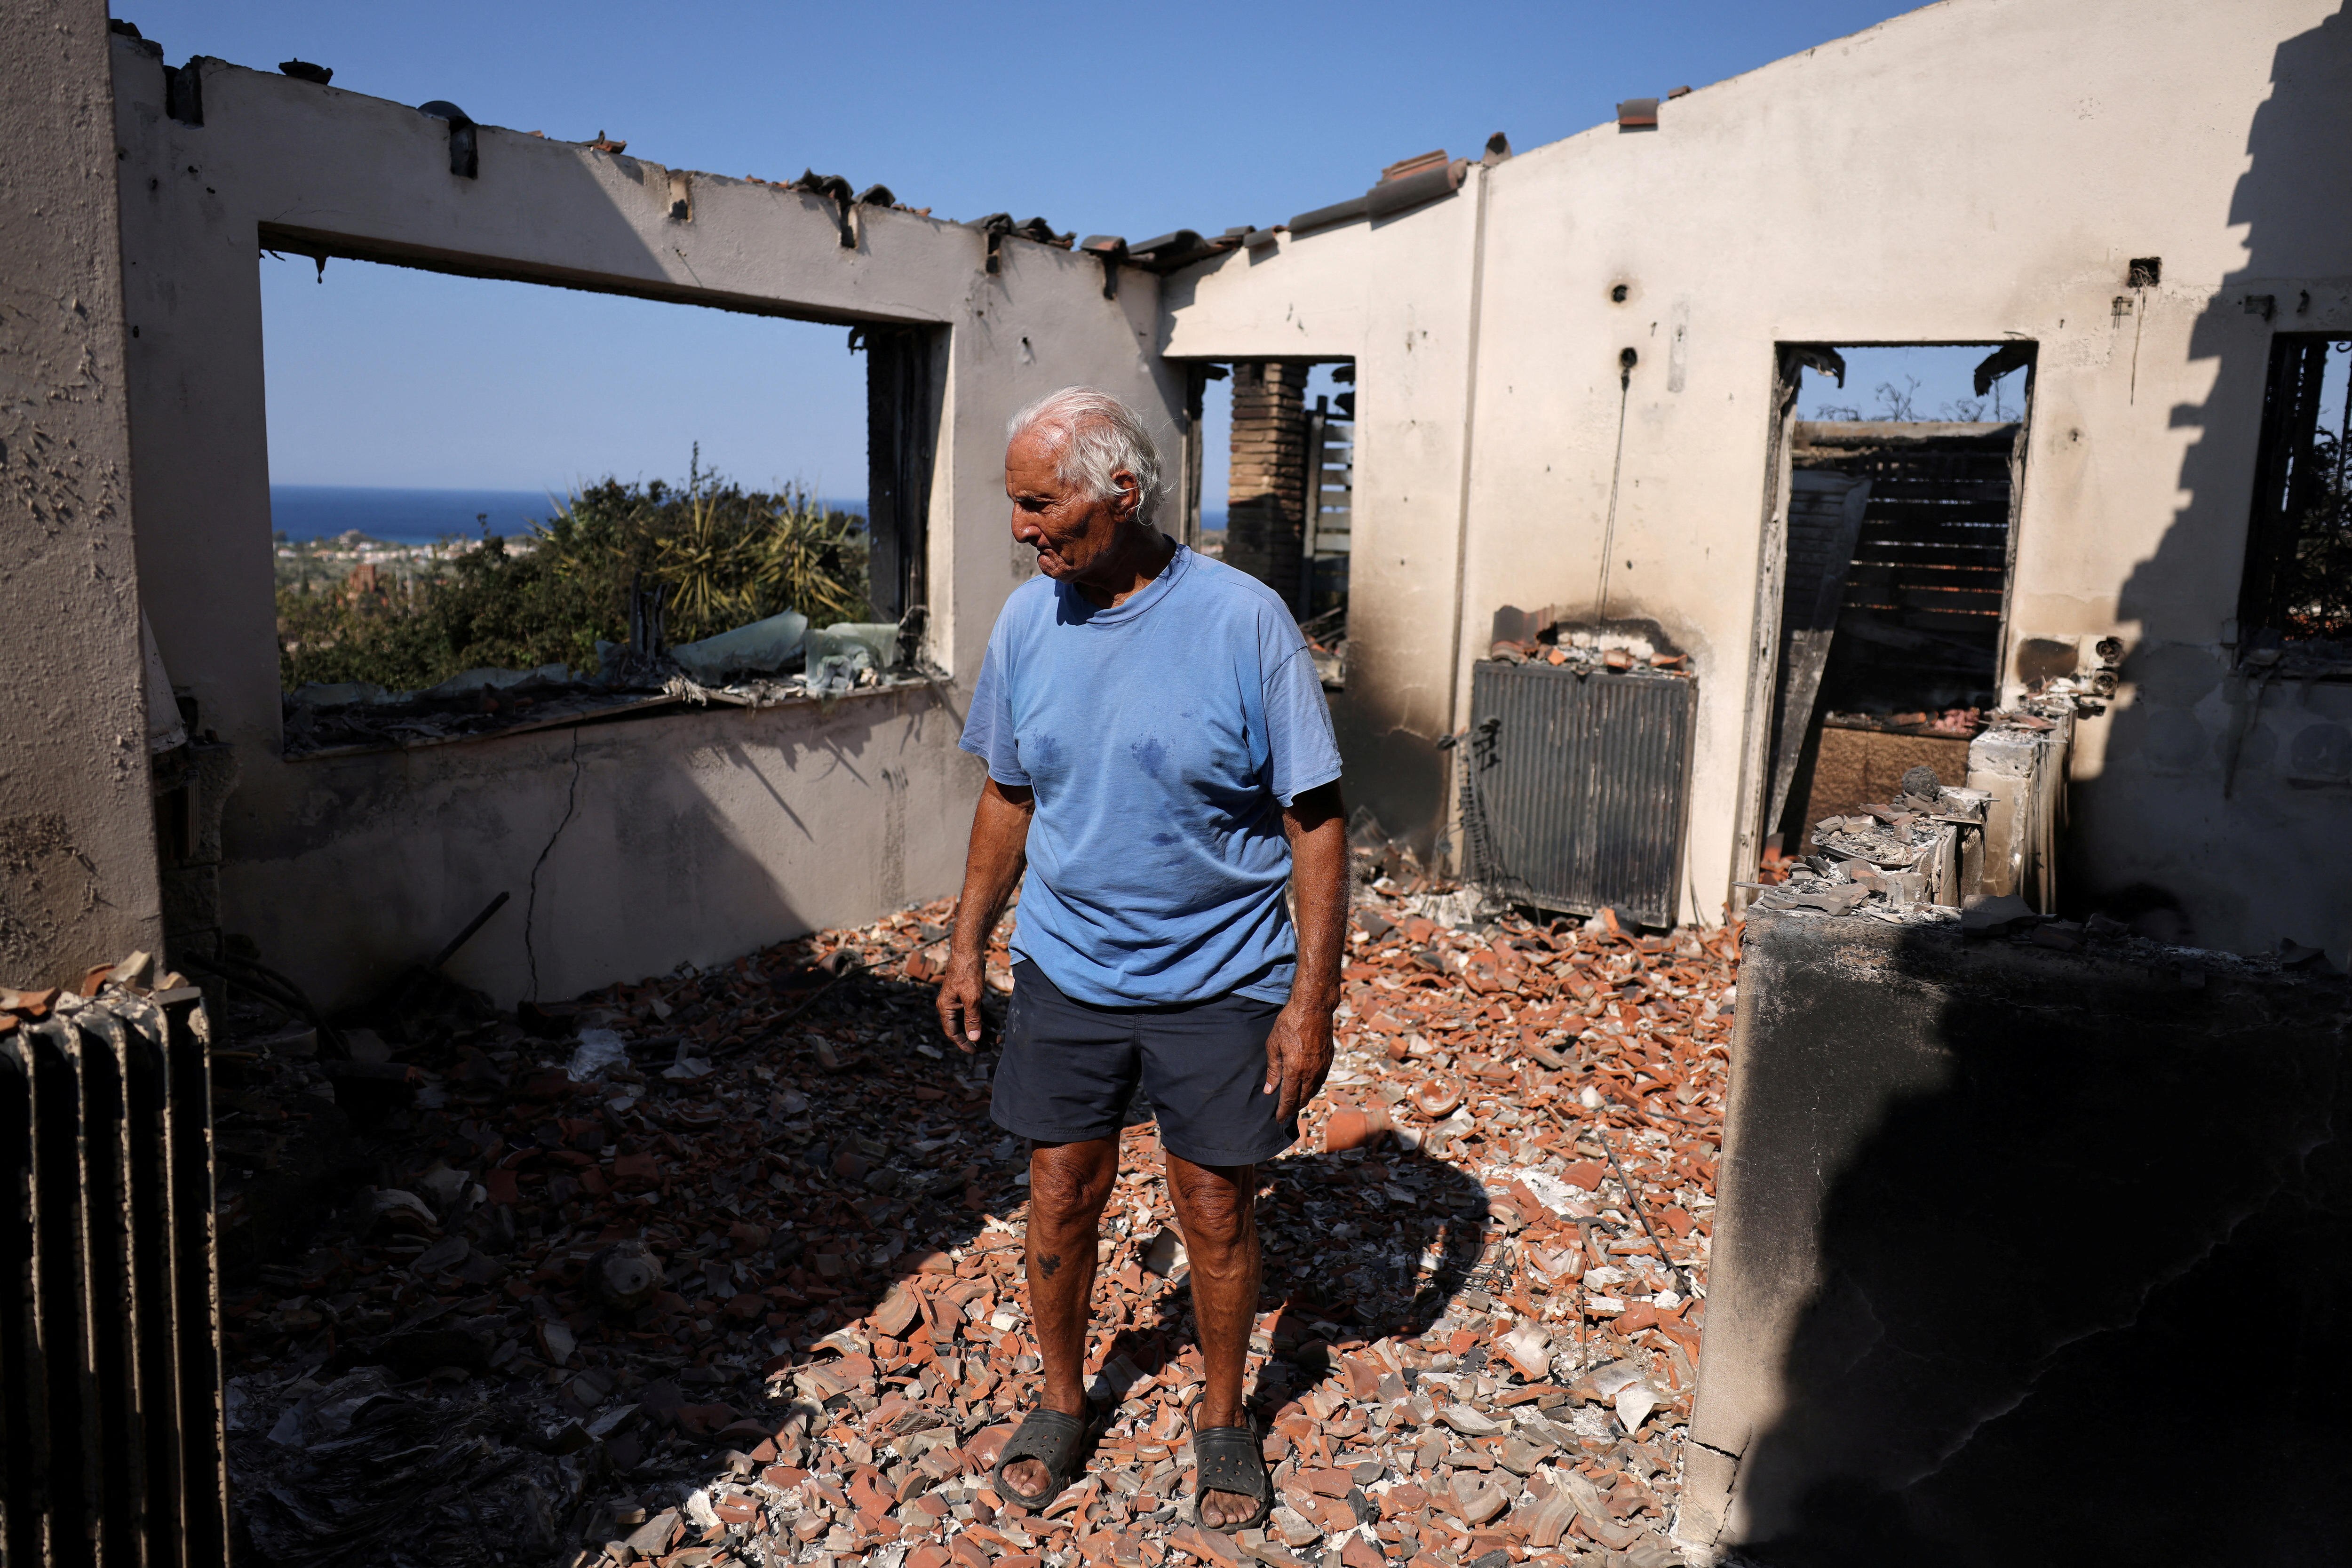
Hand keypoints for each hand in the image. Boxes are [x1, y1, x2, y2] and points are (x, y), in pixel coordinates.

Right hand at [936, 949, 986, 1052]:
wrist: (969, 951)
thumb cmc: (967, 974)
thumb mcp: (972, 999)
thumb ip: (973, 1019)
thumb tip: (974, 1038)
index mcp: (946, 1008)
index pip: (952, 1032)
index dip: (963, 1043)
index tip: (975, 1052)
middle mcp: (951, 1006)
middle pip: (963, 1028)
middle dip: (977, 1038)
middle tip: (990, 1048)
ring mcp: (960, 1001)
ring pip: (971, 1020)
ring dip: (983, 1029)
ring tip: (996, 1039)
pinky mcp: (969, 995)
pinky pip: (977, 1011)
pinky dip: (986, 1018)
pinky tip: (997, 1025)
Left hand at [1261, 995, 1334, 1122]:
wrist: (1313, 1008)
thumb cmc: (1289, 1023)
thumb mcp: (1274, 1046)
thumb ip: (1273, 1070)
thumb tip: (1270, 1090)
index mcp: (1295, 1070)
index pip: (1289, 1099)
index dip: (1283, 1111)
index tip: (1278, 1119)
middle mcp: (1311, 1072)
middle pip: (1303, 1098)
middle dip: (1293, 1108)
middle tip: (1285, 1113)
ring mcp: (1322, 1067)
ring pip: (1313, 1091)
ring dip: (1304, 1099)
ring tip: (1295, 1103)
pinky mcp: (1328, 1060)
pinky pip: (1320, 1080)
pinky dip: (1312, 1088)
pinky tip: (1307, 1087)